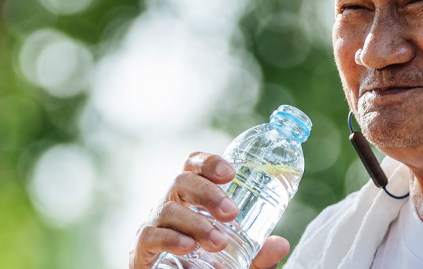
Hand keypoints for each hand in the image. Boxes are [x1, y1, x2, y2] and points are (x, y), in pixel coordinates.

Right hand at [129, 152, 292, 268]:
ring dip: (196, 223)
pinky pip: (150, 236)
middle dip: (207, 193)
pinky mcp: (142, 250)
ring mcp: (154, 226)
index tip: (230, 173)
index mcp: (192, 200)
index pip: (194, 168)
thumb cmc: (207, 268)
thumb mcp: (240, 263)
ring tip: (219, 242)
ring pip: (169, 210)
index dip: (209, 163)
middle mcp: (171, 207)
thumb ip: (259, 256)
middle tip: (232, 213)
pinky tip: (188, 246)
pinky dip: (170, 238)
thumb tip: (280, 245)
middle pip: (181, 182)